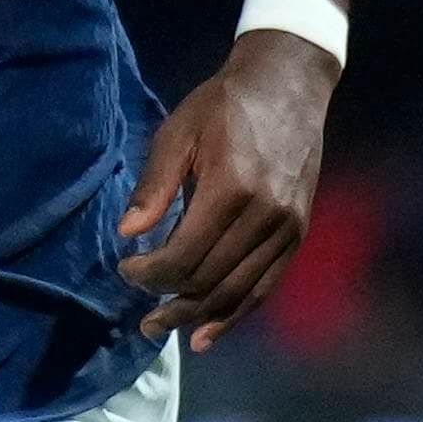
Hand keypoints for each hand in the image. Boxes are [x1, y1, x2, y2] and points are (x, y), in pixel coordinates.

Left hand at [116, 36, 333, 344]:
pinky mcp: (297, 233)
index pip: (183, 256)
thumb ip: (154, 186)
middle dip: (168, 302)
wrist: (288, 85)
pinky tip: (206, 335)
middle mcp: (265, 215)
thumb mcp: (178, 132)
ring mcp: (287, 228)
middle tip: (139, 315)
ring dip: (196, 317)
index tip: (125, 269)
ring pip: (237, 292)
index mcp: (232, 188)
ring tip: (162, 328)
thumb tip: (127, 234)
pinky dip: (234, 315)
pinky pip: (264, 286)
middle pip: (209, 281)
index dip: (148, 274)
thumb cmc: (223, 105)